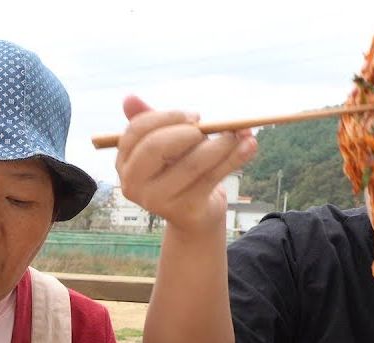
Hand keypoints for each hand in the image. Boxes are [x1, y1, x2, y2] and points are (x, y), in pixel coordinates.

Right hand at [115, 95, 256, 233]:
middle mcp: (133, 184)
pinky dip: (234, 159)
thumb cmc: (178, 171)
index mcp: (124, 163)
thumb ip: (151, 122)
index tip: (195, 116)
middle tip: (208, 127)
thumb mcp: (165, 145)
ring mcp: (156, 200)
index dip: (167, 117)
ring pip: (190, 164)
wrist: (194, 213)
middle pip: (154, 147)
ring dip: (220, 143)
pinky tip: (250, 145)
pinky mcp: (184, 210)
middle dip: (186, 131)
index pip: (136, 130)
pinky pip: (211, 178)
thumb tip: (129, 98)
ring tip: (239, 134)